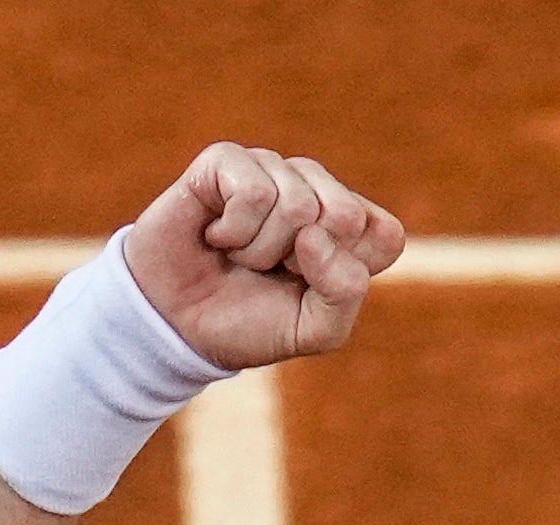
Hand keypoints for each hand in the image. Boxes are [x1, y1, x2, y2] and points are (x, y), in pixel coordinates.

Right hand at [121, 143, 405, 371]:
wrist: (175, 324)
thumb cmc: (248, 322)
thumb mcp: (313, 329)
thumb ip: (344, 292)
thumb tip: (315, 233)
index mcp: (348, 229)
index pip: (385, 235)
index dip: (346, 272)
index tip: (309, 288)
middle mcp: (315, 190)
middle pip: (345, 214)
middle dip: (302, 262)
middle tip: (271, 271)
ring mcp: (272, 169)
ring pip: (297, 203)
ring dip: (260, 250)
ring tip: (238, 256)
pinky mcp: (226, 160)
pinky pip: (254, 189)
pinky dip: (233, 229)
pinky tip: (215, 235)